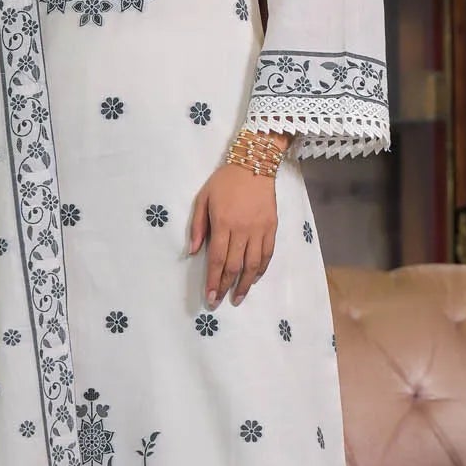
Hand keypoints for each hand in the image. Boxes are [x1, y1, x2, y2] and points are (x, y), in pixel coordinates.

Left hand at [189, 163, 278, 306]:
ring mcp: (259, 230)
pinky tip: (255, 278)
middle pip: (234, 266)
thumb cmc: (224, 182)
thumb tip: (193, 252)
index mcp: (222, 223)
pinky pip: (267, 254)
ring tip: (238, 297)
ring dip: (245, 284)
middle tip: (219, 302)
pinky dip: (261, 269)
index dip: (212, 281)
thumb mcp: (203, 199)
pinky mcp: (271, 227)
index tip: (209, 297)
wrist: (254, 164)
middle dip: (225, 287)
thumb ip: (197, 226)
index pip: (216, 259)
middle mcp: (242, 230)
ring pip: (252, 264)